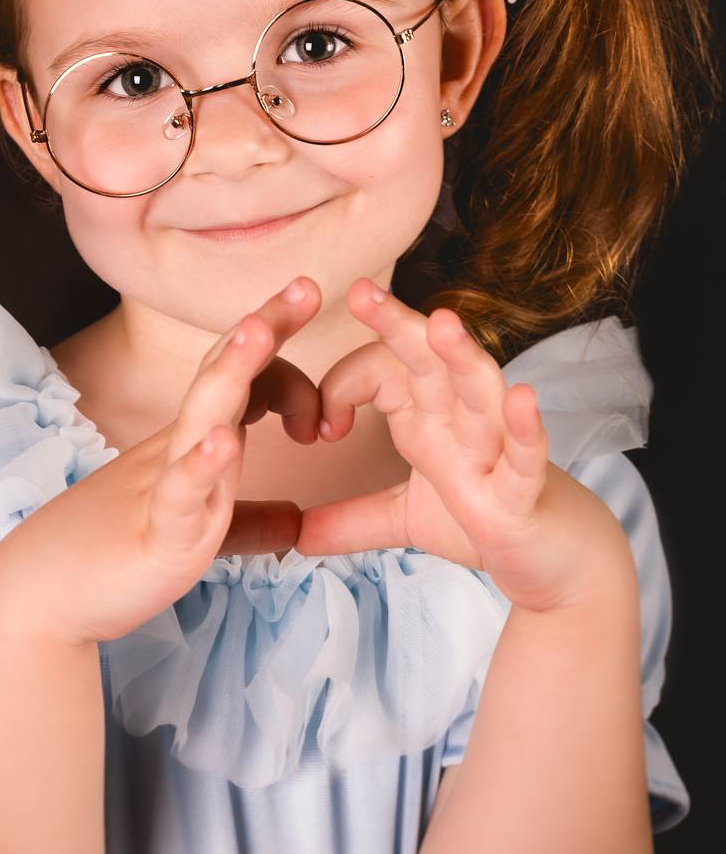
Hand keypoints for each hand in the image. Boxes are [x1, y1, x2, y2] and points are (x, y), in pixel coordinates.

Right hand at [9, 277, 325, 646]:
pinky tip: (224, 441)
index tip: (311, 304)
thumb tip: (296, 521)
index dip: (277, 346)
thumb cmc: (114, 557)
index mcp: (192, 445)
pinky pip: (180, 493)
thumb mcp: (196, 532)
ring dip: (231, 372)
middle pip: (223, 375)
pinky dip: (201, 466)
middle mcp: (179, 452)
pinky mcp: (156, 534)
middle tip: (308, 286)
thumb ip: (248, 523)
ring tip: (258, 331)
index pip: (240, 378)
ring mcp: (165, 486)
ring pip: (201, 417)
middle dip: (264, 329)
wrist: (42, 595)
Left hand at [297, 279, 628, 612]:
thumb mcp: (405, 520)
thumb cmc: (486, 521)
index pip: (382, 371)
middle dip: (397, 324)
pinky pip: (526, 454)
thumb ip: (351, 520)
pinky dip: (524, 429)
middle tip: (362, 291)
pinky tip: (521, 399)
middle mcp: (462, 422)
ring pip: (481, 391)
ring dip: (462, 357)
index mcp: (429, 417)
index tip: (319, 428)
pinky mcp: (525, 493)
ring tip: (443, 323)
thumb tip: (296, 535)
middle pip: (429, 360)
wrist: (556, 562)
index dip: (341, 387)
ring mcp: (497, 453)